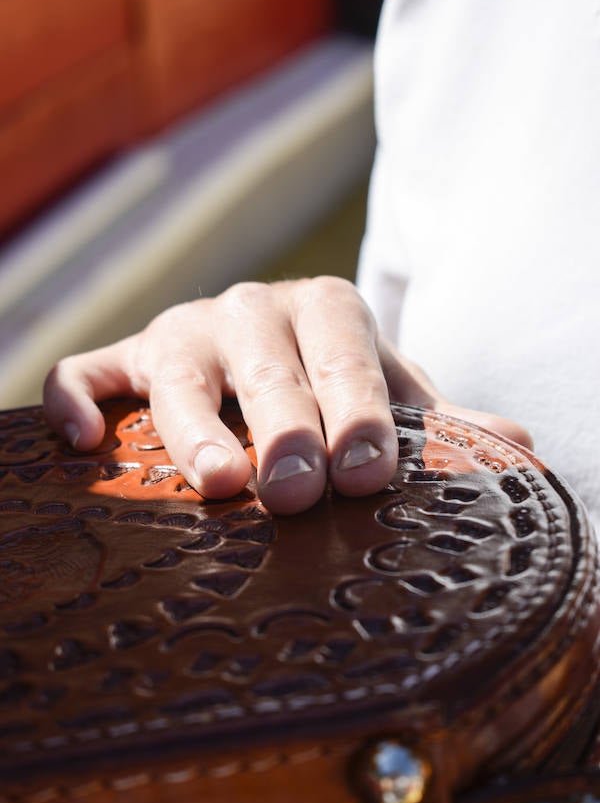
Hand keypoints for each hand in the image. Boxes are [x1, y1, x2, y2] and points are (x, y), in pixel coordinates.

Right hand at [43, 277, 532, 513]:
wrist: (277, 350)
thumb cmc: (338, 387)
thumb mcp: (393, 396)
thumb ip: (444, 424)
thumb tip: (521, 447)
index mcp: (324, 310)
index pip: (343, 358)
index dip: (355, 414)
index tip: (365, 475)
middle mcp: (251, 310)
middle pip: (264, 368)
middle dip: (282, 430)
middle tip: (293, 492)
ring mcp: (184, 331)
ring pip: (176, 371)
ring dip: (193, 427)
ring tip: (217, 482)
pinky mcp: (128, 357)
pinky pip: (89, 371)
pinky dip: (78, 399)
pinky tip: (79, 443)